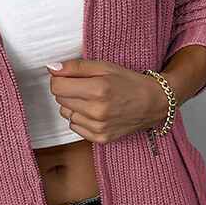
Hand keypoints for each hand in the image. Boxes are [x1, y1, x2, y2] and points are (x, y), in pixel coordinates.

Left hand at [46, 58, 173, 143]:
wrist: (154, 102)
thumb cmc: (129, 81)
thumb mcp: (104, 66)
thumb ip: (76, 66)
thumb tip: (51, 68)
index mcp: (98, 89)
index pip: (57, 86)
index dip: (59, 79)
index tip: (68, 77)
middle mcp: (97, 111)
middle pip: (60, 100)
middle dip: (68, 91)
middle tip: (85, 87)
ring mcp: (99, 127)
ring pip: (66, 114)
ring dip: (74, 106)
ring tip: (92, 100)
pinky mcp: (101, 138)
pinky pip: (75, 127)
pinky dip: (81, 119)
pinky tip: (95, 112)